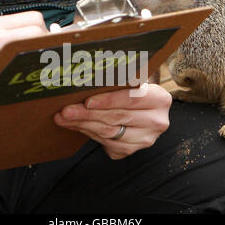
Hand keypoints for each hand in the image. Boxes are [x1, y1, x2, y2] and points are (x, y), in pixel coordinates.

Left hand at [54, 84, 171, 159]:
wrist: (140, 108)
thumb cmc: (131, 88)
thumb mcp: (131, 80)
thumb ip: (116, 79)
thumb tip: (85, 74)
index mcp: (160, 99)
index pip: (133, 100)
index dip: (109, 101)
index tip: (88, 101)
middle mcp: (157, 122)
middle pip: (117, 118)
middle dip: (88, 114)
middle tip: (66, 110)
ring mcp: (144, 139)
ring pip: (109, 133)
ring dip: (83, 125)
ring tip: (63, 117)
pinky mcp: (130, 150)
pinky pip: (105, 143)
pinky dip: (87, 133)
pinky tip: (74, 125)